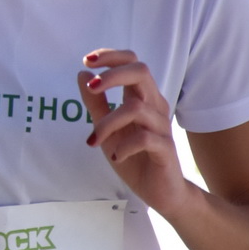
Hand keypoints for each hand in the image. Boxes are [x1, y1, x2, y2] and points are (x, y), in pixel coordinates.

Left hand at [77, 49, 193, 216]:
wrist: (160, 192)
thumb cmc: (133, 156)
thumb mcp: (107, 129)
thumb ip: (96, 103)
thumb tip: (82, 74)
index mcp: (142, 98)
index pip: (133, 63)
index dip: (111, 57)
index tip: (87, 60)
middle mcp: (155, 106)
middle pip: (140, 72)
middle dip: (112, 75)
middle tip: (91, 88)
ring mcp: (162, 126)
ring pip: (135, 108)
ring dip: (108, 122)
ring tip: (95, 140)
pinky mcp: (166, 148)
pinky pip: (144, 138)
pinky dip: (124, 146)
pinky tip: (116, 157)